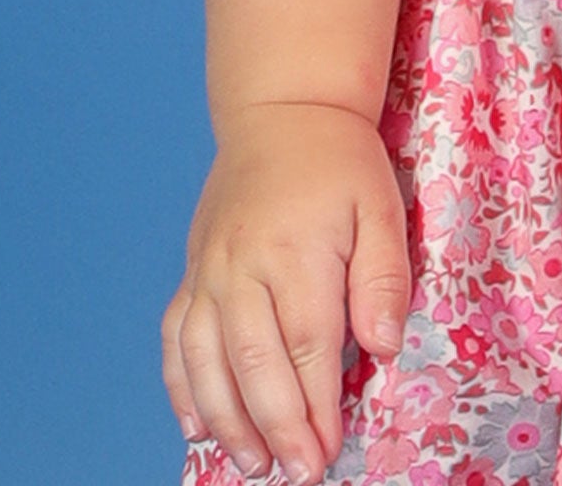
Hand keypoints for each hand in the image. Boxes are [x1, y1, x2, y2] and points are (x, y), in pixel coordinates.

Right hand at [162, 100, 411, 481]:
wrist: (283, 112)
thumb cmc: (340, 162)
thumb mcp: (381, 205)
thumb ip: (384, 278)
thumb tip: (384, 348)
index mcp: (295, 249)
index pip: (307, 344)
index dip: (316, 405)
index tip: (328, 450)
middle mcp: (242, 265)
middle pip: (254, 362)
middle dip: (276, 426)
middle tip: (297, 473)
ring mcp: (208, 270)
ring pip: (207, 360)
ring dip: (228, 420)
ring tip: (252, 464)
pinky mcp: (192, 273)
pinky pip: (177, 338)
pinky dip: (182, 386)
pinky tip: (197, 424)